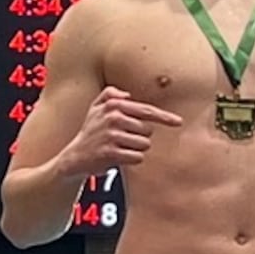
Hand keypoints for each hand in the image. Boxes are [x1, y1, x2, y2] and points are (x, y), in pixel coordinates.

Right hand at [60, 86, 181, 177]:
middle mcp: (113, 118)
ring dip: (136, 149)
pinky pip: (137, 157)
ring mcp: (112, 135)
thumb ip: (110, 94)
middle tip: (123, 139)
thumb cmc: (90, 131)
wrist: (75, 156)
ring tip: (120, 148)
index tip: (179, 122)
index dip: (165, 117)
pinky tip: (118, 157)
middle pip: (148, 131)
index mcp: (114, 105)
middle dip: (140, 137)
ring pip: (144, 145)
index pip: (146, 110)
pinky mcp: (111, 153)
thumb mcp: (95, 108)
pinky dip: (131, 159)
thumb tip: (128, 94)